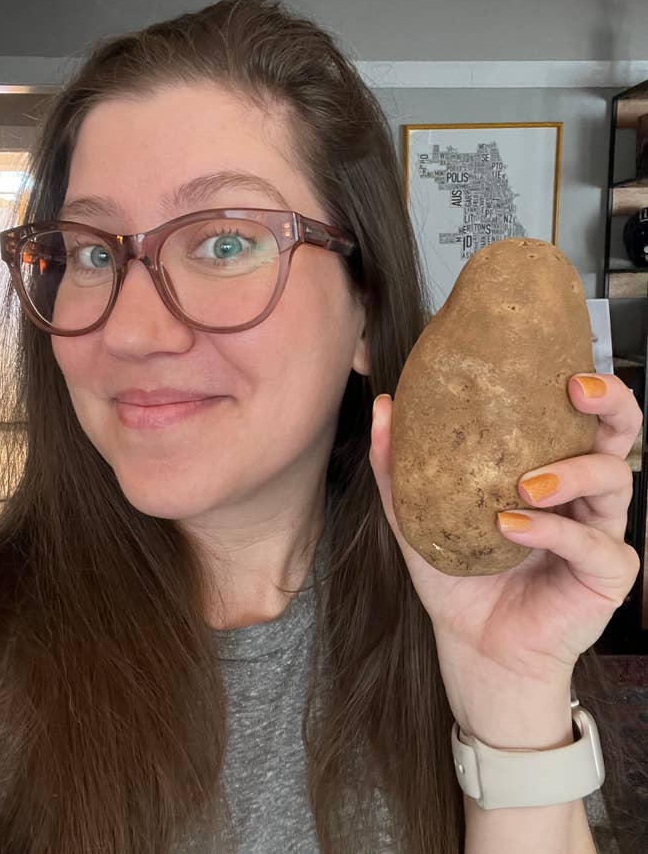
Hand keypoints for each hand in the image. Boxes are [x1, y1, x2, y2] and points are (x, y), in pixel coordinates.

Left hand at [369, 373, 642, 738]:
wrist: (472, 646)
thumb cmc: (458, 577)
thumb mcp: (419, 518)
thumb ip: (400, 467)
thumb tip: (383, 405)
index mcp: (549, 468)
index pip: (576, 414)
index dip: (580, 381)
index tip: (555, 359)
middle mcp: (583, 493)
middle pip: (621, 433)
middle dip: (610, 403)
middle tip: (576, 390)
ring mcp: (600, 531)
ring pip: (615, 479)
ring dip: (571, 471)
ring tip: (524, 483)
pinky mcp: (606, 573)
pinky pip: (593, 543)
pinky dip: (554, 531)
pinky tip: (515, 528)